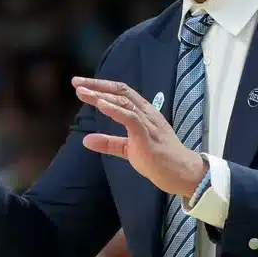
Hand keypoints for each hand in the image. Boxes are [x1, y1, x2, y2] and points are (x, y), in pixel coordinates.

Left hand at [72, 77, 205, 197]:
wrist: (181, 173)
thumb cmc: (159, 160)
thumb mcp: (129, 150)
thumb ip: (109, 143)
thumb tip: (85, 140)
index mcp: (143, 113)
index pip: (122, 93)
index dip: (101, 87)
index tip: (82, 85)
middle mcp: (146, 113)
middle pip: (121, 92)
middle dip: (97, 85)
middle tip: (76, 83)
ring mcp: (148, 123)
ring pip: (124, 102)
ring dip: (101, 96)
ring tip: (82, 93)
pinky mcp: (147, 135)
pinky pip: (130, 118)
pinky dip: (115, 110)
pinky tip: (101, 105)